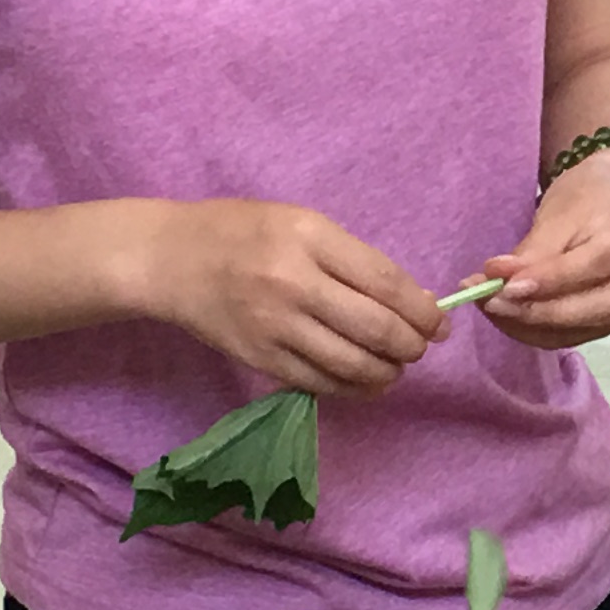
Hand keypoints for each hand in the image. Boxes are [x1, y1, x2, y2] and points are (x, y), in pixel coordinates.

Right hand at [144, 201, 442, 397]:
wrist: (170, 259)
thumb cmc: (242, 231)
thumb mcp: (301, 223)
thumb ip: (352, 259)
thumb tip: (411, 301)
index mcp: (309, 237)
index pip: (385, 282)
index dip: (422, 311)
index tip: (438, 323)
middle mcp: (293, 282)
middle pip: (376, 329)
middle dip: (412, 346)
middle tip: (420, 347)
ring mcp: (274, 325)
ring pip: (352, 364)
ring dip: (387, 372)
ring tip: (395, 367)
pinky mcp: (260, 358)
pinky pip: (319, 383)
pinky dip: (352, 387)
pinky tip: (364, 380)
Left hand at [476, 155, 609, 349]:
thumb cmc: (591, 194)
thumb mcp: (563, 210)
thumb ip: (536, 252)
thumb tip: (498, 284)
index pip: (599, 263)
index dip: (551, 280)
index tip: (504, 285)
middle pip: (597, 307)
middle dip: (538, 310)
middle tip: (489, 301)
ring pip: (585, 328)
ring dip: (531, 325)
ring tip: (490, 306)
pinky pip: (579, 335)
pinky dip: (540, 331)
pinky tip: (510, 317)